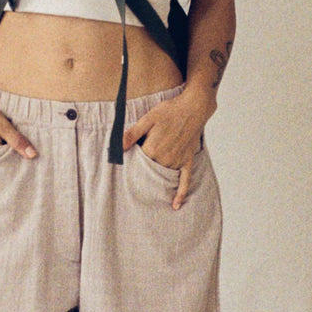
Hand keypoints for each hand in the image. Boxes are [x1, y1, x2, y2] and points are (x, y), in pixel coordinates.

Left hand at [121, 89, 207, 209]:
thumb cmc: (170, 110)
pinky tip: (176, 205)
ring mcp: (178, 161)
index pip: (138, 165)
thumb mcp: (147, 119)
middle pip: (150, 173)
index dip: (131, 167)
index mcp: (153, 149)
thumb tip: (117, 146)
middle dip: (142, 178)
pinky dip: (180, 193)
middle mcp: (165, 158)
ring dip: (156, 187)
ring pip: (164, 178)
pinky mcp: (188, 160)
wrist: (194, 107)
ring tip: (146, 199)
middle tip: (132, 189)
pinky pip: (185, 181)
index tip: (123, 173)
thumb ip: (132, 134)